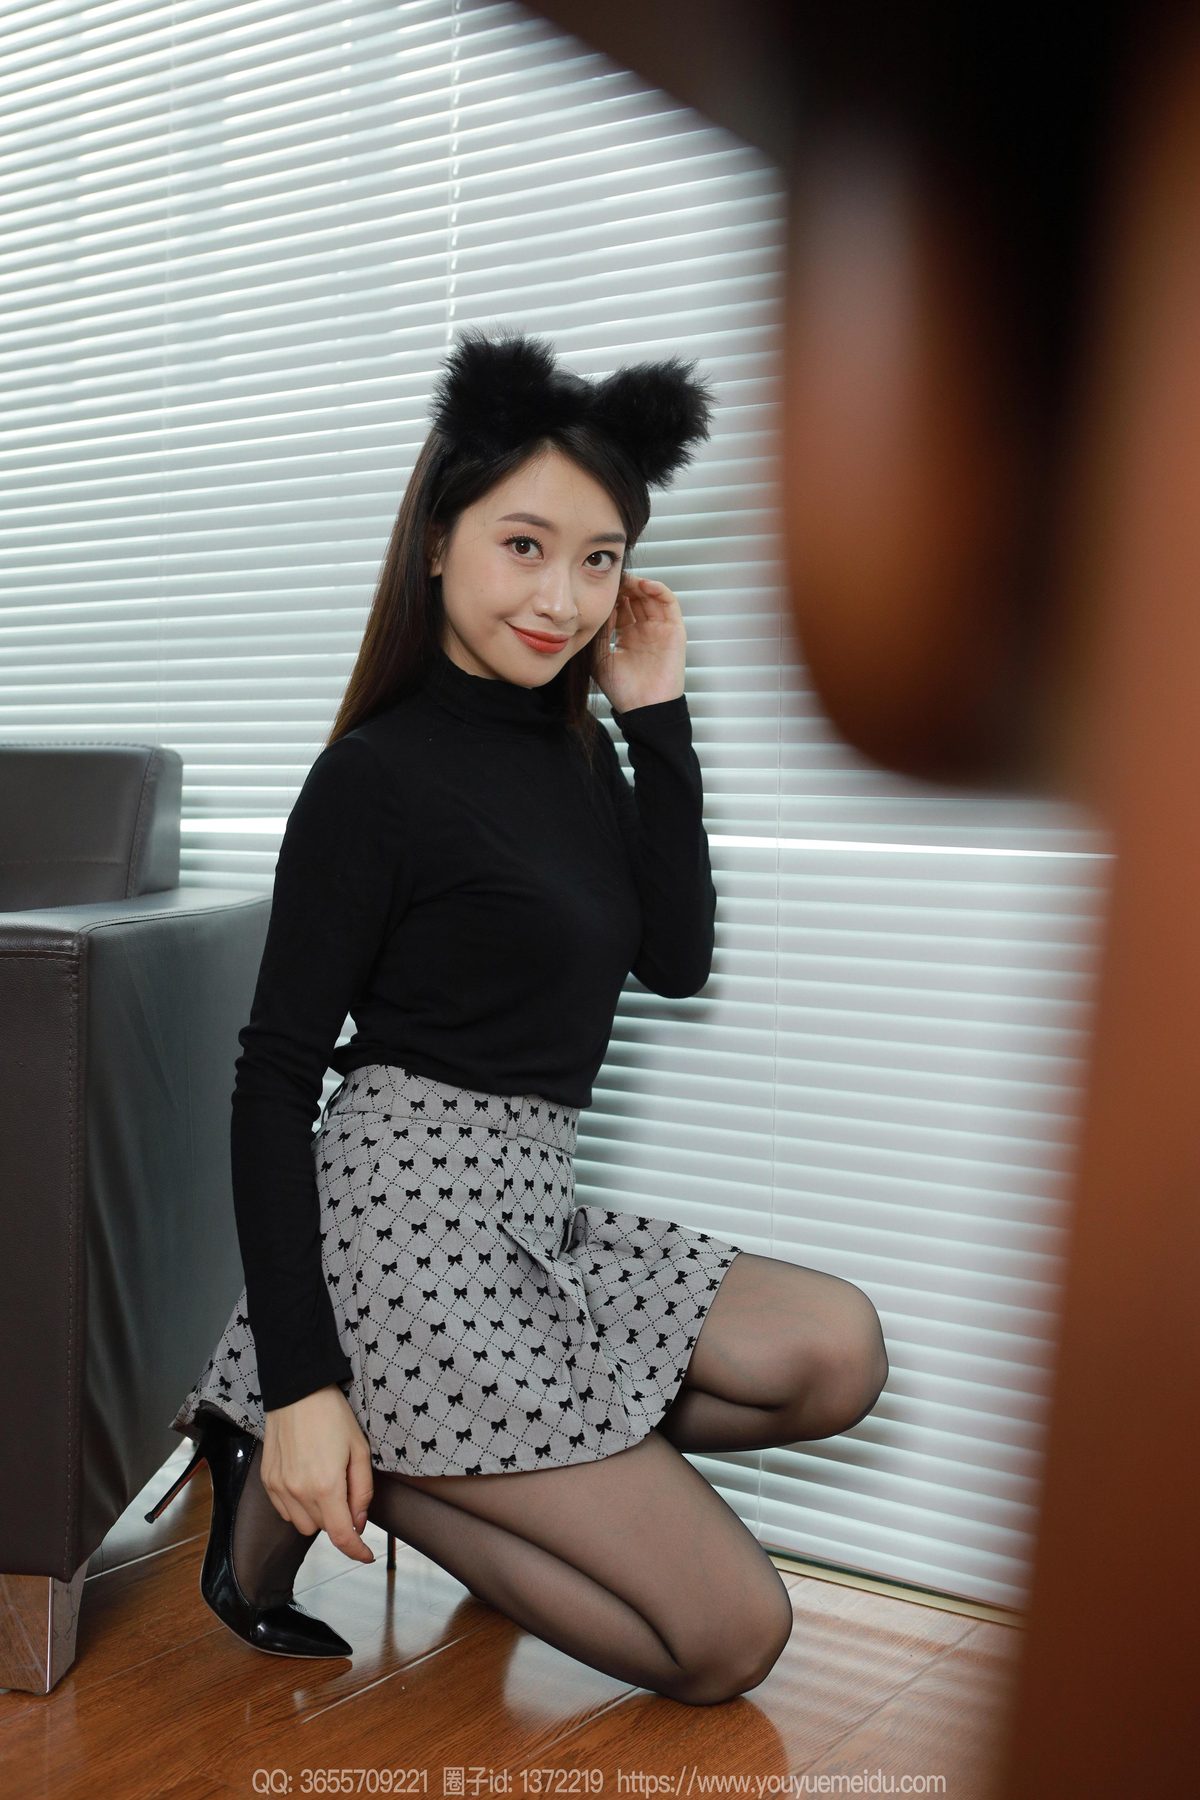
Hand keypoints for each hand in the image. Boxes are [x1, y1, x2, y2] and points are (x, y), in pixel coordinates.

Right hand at [261, 1385, 375, 1565]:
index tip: (366, 1556)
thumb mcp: (359, 1450)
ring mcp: (279, 1488)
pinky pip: (284, 1511)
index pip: (342, 1535)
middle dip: (338, 1519)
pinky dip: (298, 1507)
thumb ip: (362, 1491)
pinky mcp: (267, 1481)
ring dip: (317, 1515)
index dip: (356, 1551)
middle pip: (322, 1530)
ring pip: (302, 1524)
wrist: (297, 1390)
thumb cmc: (332, 1415)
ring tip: (325, 1484)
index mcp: (326, 1486)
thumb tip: (358, 1523)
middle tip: (346, 1490)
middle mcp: (298, 1493)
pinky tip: (307, 1483)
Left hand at [592, 574, 686, 712]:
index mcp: (627, 637)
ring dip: (639, 585)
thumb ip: (597, 634)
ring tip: (626, 580)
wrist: (644, 707)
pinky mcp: (674, 630)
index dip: (610, 597)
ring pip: (651, 597)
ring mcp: (660, 630)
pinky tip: (644, 586)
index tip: (598, 588)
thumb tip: (594, 609)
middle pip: (635, 599)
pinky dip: (658, 590)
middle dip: (624, 587)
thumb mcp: (601, 658)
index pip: (620, 608)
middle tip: (612, 579)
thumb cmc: (622, 690)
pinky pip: (669, 603)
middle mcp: (644, 631)